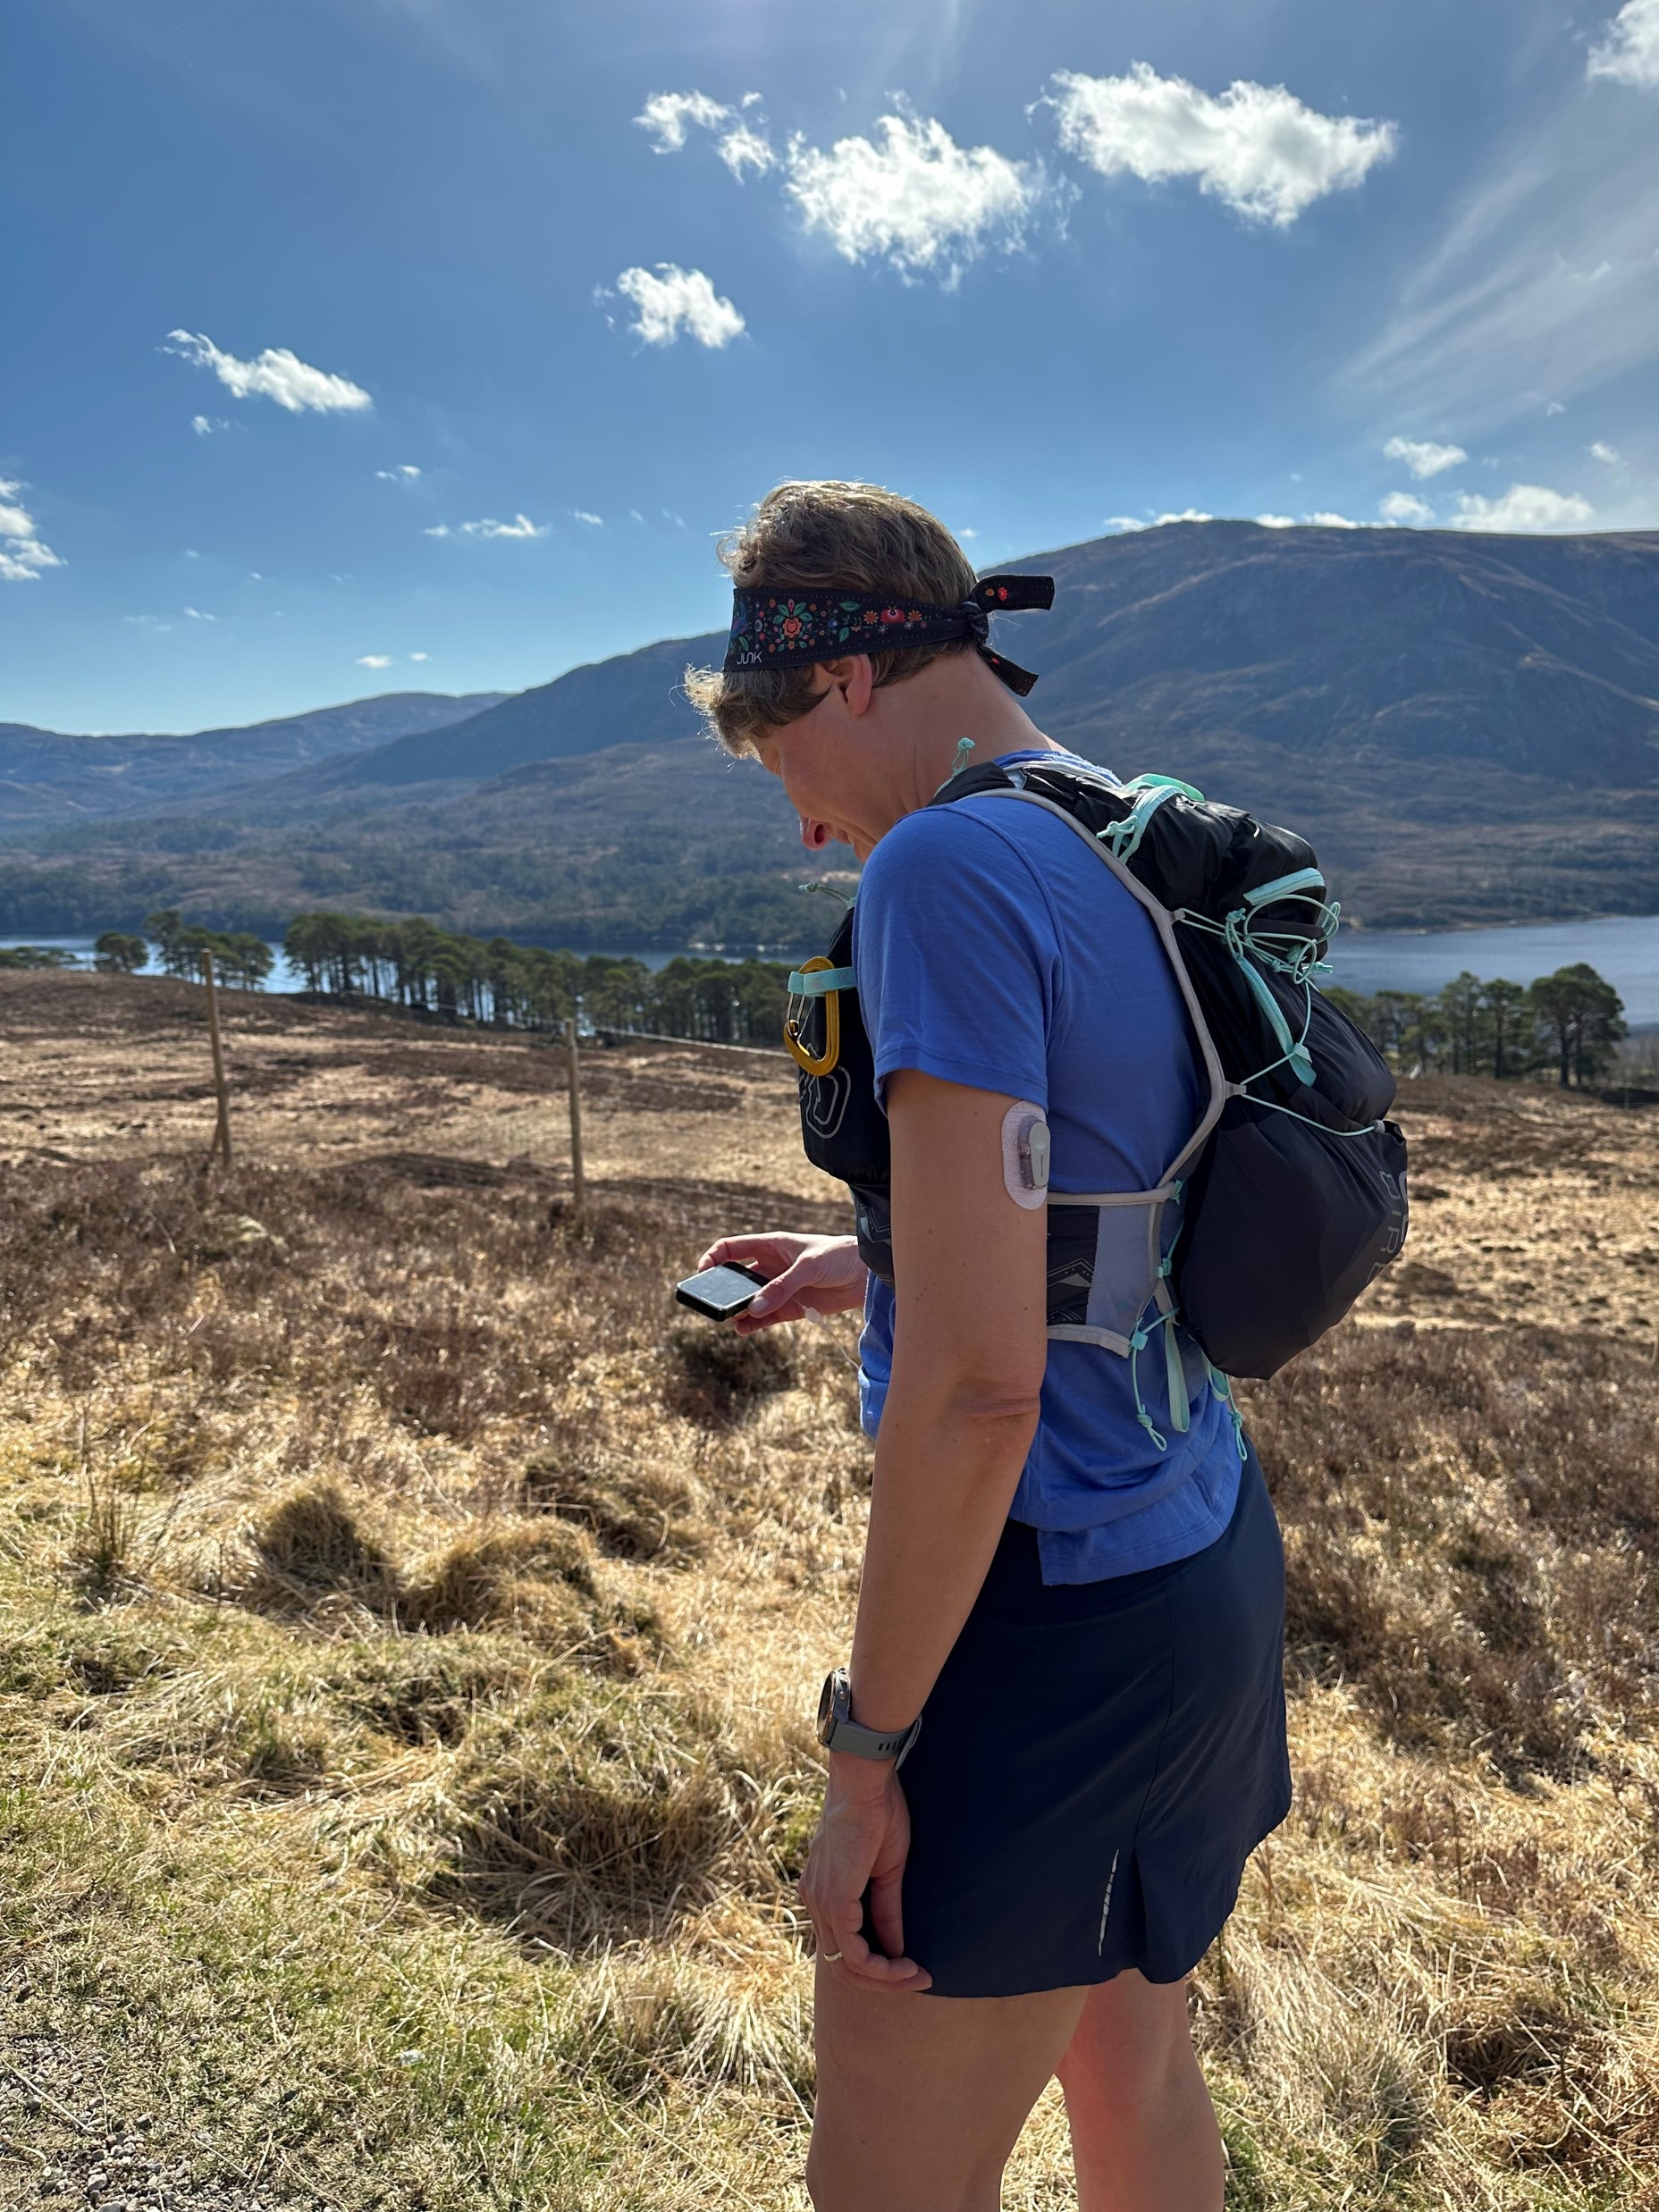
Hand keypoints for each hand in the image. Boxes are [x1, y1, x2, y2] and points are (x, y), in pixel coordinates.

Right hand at [696, 1231, 867, 1333]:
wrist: (868, 1274)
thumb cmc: (839, 1256)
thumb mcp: (809, 1267)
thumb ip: (782, 1286)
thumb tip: (755, 1307)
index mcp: (770, 1245)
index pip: (731, 1248)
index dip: (713, 1258)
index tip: (703, 1273)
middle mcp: (770, 1266)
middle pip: (735, 1278)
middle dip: (723, 1290)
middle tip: (715, 1304)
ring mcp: (778, 1288)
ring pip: (748, 1300)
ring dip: (738, 1310)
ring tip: (731, 1319)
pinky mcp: (790, 1308)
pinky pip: (764, 1318)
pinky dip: (752, 1324)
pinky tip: (743, 1329)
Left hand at [799, 1756, 930, 1992]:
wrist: (864, 1783)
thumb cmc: (878, 1813)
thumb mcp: (887, 1871)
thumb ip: (886, 1910)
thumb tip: (897, 1951)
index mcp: (823, 1891)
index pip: (843, 1947)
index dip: (878, 1966)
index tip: (914, 1966)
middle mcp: (814, 1900)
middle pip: (841, 1966)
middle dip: (882, 1981)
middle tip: (918, 1979)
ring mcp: (820, 1902)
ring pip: (846, 1966)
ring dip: (884, 1978)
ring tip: (917, 1975)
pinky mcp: (834, 1901)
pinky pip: (853, 1953)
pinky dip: (880, 1967)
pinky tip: (905, 1964)